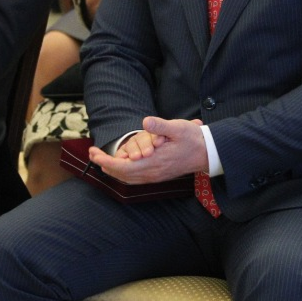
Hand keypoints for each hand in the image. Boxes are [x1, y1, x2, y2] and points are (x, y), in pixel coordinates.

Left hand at [86, 117, 209, 183]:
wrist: (208, 153)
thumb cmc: (193, 139)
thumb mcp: (178, 127)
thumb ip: (161, 126)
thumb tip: (145, 122)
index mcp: (154, 162)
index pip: (122, 167)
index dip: (105, 161)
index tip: (94, 152)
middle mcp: (152, 173)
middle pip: (121, 175)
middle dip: (104, 164)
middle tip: (93, 153)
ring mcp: (155, 176)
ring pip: (127, 178)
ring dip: (113, 169)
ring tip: (102, 159)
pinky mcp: (158, 176)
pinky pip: (135, 178)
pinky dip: (123, 172)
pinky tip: (121, 164)